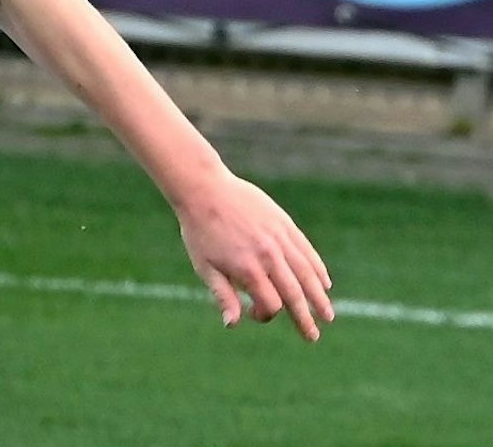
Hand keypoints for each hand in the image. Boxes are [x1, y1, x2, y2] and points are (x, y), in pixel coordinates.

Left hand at [174, 172, 333, 340]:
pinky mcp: (285, 225)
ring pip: (307, 274)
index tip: (254, 314)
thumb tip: (232, 325)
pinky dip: (317, 269)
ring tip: (328, 315)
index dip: (264, 315)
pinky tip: (324, 284)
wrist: (205, 190)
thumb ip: (222, 296)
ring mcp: (280, 240)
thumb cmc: (200, 232)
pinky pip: (307, 252)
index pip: (270, 304)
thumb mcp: (205, 267)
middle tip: (314, 337)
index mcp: (248, 269)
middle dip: (305, 318)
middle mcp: (268, 256)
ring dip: (319, 297)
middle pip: (294, 294)